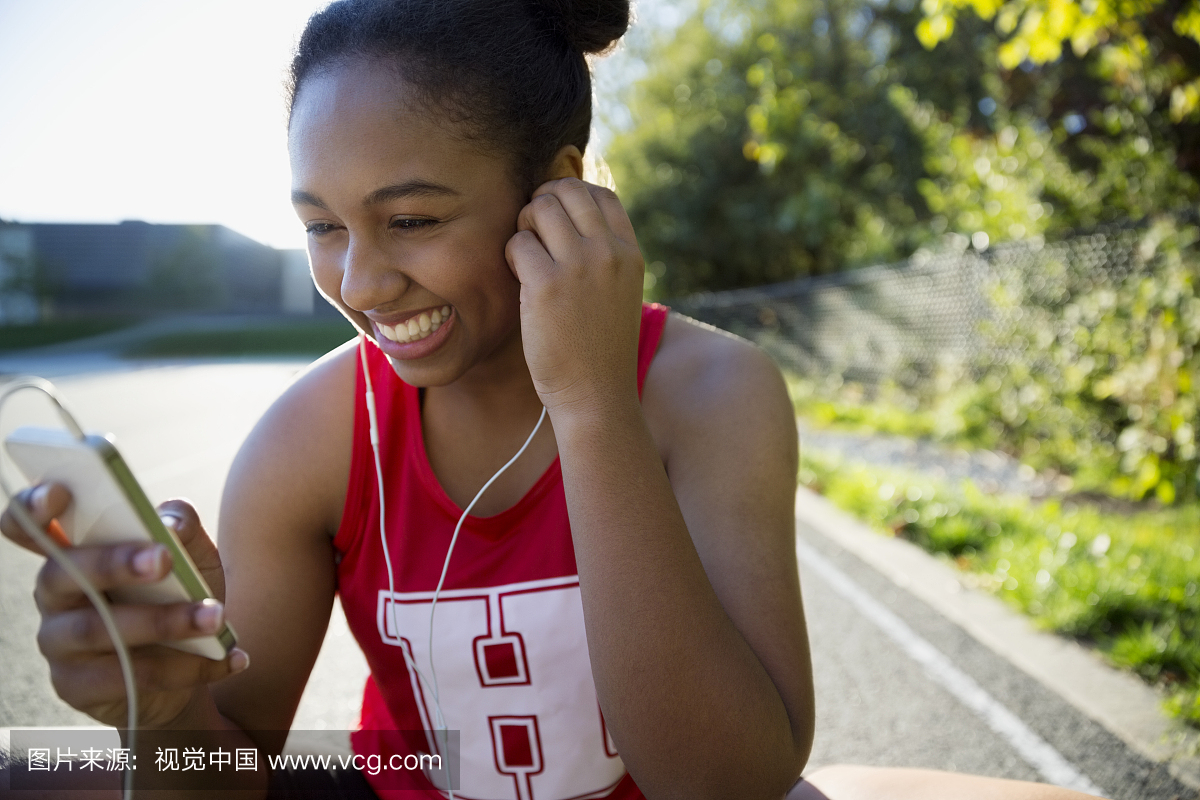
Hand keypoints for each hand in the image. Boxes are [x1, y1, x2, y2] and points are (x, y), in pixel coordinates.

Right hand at [0, 483, 247, 728]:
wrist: (196, 662)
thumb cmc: (183, 593)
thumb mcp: (194, 555)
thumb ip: (183, 527)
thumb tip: (168, 523)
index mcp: (75, 549)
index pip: (29, 523)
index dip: (33, 507)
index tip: (60, 492)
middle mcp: (55, 591)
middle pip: (63, 572)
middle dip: (114, 563)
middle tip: (163, 559)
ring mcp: (59, 641)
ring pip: (98, 629)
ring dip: (163, 622)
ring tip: (215, 618)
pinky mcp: (77, 686)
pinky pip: (126, 676)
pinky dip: (184, 668)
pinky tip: (226, 659)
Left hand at [504, 178, 645, 417]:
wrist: (596, 395)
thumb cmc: (600, 348)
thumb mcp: (619, 293)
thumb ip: (605, 255)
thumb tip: (568, 216)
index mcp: (630, 254)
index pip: (601, 194)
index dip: (571, 196)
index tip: (556, 218)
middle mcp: (608, 253)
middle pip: (567, 191)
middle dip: (542, 205)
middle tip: (533, 235)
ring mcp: (579, 266)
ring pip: (539, 209)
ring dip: (524, 226)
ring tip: (526, 258)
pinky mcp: (546, 285)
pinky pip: (518, 242)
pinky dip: (512, 255)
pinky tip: (519, 279)